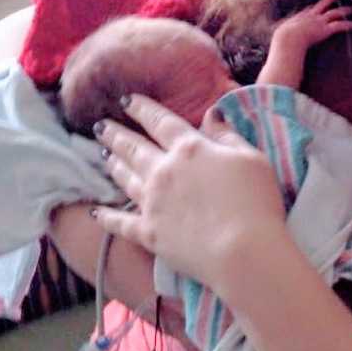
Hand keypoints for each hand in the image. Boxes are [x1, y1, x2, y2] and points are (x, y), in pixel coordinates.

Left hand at [90, 94, 288, 288]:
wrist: (242, 251)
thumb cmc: (255, 201)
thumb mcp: (251, 158)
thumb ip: (228, 136)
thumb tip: (212, 114)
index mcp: (189, 149)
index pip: (160, 121)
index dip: (142, 108)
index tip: (127, 99)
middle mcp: (164, 171)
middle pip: (134, 148)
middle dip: (117, 134)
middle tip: (100, 126)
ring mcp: (152, 203)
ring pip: (126, 178)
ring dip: (114, 165)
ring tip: (102, 155)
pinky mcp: (148, 234)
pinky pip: (121, 223)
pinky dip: (107, 217)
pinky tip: (96, 212)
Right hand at [270, 0, 351, 54]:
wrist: (287, 39)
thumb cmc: (282, 39)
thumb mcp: (281, 33)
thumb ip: (283, 34)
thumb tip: (279, 39)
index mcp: (300, 16)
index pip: (309, 9)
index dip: (315, 7)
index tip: (320, 5)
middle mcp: (311, 15)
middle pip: (323, 3)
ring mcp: (319, 21)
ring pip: (335, 12)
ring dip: (345, 10)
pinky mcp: (325, 29)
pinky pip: (340, 25)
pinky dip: (349, 24)